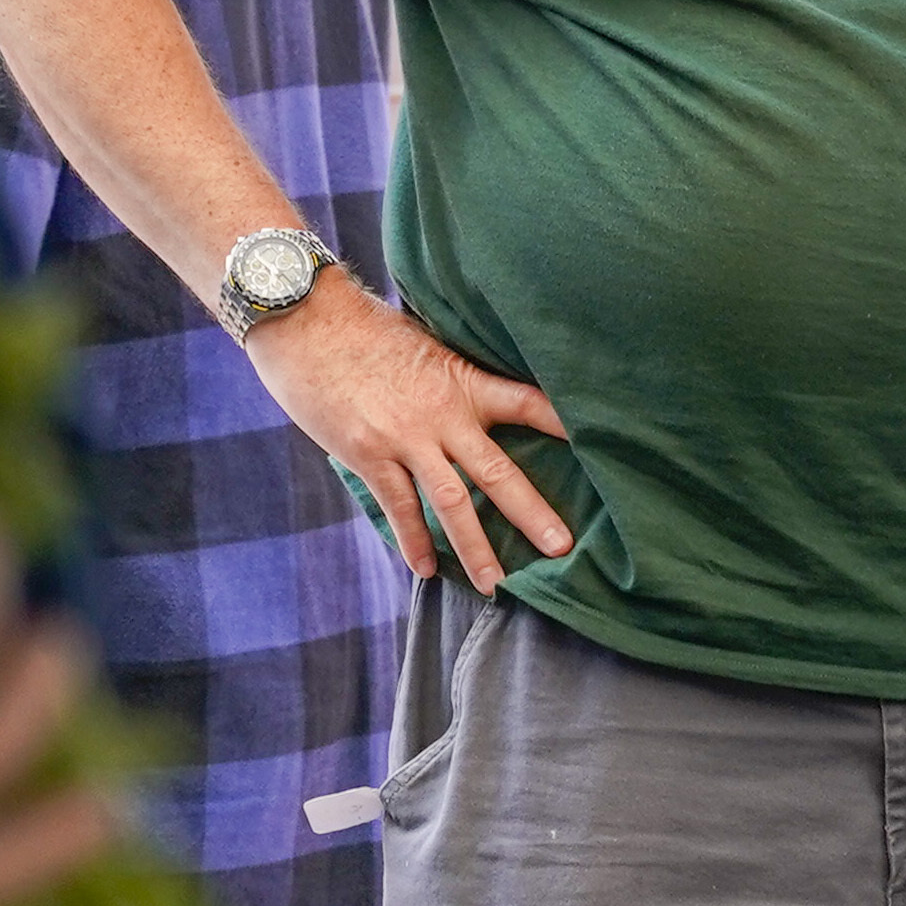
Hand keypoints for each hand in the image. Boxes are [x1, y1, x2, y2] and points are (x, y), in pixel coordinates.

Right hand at [244, 270, 575, 596]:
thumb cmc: (362, 329)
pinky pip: (399, 506)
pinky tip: (426, 571)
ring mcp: (404, 437)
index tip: (600, 443)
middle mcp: (441, 414)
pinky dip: (414, 541)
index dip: (563, 423)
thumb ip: (449, 378)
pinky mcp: (368, 453)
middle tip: (562, 548)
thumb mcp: (422, 344)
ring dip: (475, 546)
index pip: (527, 402)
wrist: (306, 321)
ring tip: (496, 584)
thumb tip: (470, 401)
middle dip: (531, 512)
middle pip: (496, 470)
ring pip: (451, 500)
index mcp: (462, 382)